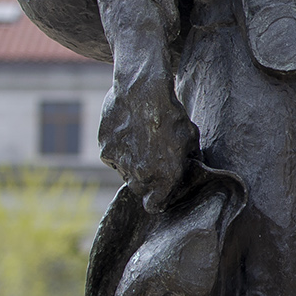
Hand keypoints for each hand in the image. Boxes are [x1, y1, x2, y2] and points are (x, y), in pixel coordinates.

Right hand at [98, 61, 197, 211]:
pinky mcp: (105, 150)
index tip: (160, 191)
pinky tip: (128, 133)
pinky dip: (118, 151)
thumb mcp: (190, 138)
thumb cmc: (172, 113)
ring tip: (141, 141)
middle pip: (140, 190)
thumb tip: (188, 171)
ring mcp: (121, 164)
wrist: (142, 89)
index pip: (155, 206)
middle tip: (153, 161)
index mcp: (165, 177)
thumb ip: (187, 160)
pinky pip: (112, 158)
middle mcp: (141, 175)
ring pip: (125, 173)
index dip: (158, 199)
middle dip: (147, 181)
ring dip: (132, 165)